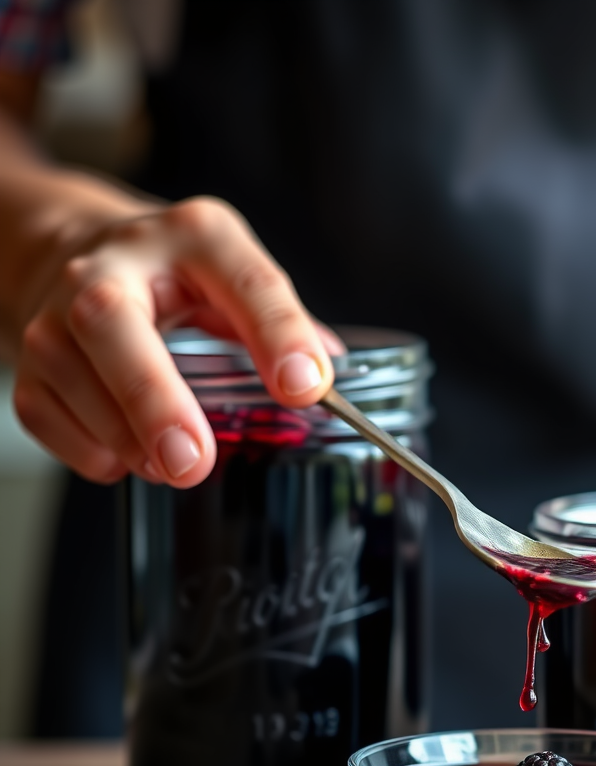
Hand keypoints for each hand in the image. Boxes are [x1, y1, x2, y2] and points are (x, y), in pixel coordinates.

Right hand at [12, 195, 337, 486]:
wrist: (70, 250)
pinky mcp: (27, 354)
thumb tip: (333, 378)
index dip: (278, 334)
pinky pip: (43, 411)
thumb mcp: (232, 278)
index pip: (245, 281)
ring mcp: (57, 306)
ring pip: (70, 374)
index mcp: (195, 238)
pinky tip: (123, 456)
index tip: (305, 388)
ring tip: (170, 464)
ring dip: (123, 437)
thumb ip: (280, 325)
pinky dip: (88, 448)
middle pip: (111, 321)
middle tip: (192, 461)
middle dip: (153, 398)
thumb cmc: (170, 274)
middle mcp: (115, 263)